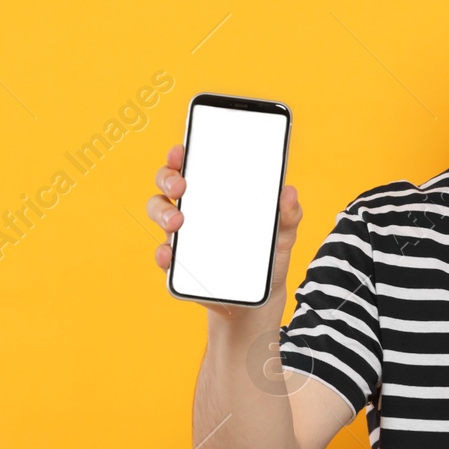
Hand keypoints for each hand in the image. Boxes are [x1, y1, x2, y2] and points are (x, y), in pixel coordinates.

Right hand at [147, 143, 303, 317]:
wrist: (260, 298)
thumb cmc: (267, 256)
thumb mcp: (283, 234)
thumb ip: (289, 214)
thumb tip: (289, 192)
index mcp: (217, 193)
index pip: (194, 164)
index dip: (182, 153)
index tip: (182, 150)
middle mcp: (194, 209)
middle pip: (168, 182)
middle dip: (168, 178)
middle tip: (181, 186)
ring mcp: (183, 235)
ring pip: (159, 212)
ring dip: (162, 212)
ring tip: (177, 222)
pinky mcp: (179, 264)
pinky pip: (163, 255)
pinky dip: (163, 253)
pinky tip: (170, 254)